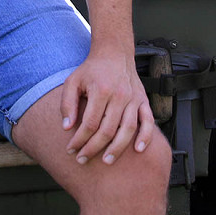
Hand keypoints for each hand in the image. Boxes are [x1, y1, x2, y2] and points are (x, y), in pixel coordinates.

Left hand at [60, 48, 154, 165]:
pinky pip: (148, 121)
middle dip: (94, 148)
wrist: (114, 53)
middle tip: (82, 160)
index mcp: (101, 90)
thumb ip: (67, 104)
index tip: (71, 150)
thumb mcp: (73, 81)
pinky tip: (138, 150)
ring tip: (106, 161)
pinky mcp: (143, 100)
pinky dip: (146, 137)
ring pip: (128, 129)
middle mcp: (119, 95)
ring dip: (117, 148)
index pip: (90, 123)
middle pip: (108, 129)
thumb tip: (66, 128)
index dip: (80, 139)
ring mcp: (133, 98)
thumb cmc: (92, 69)